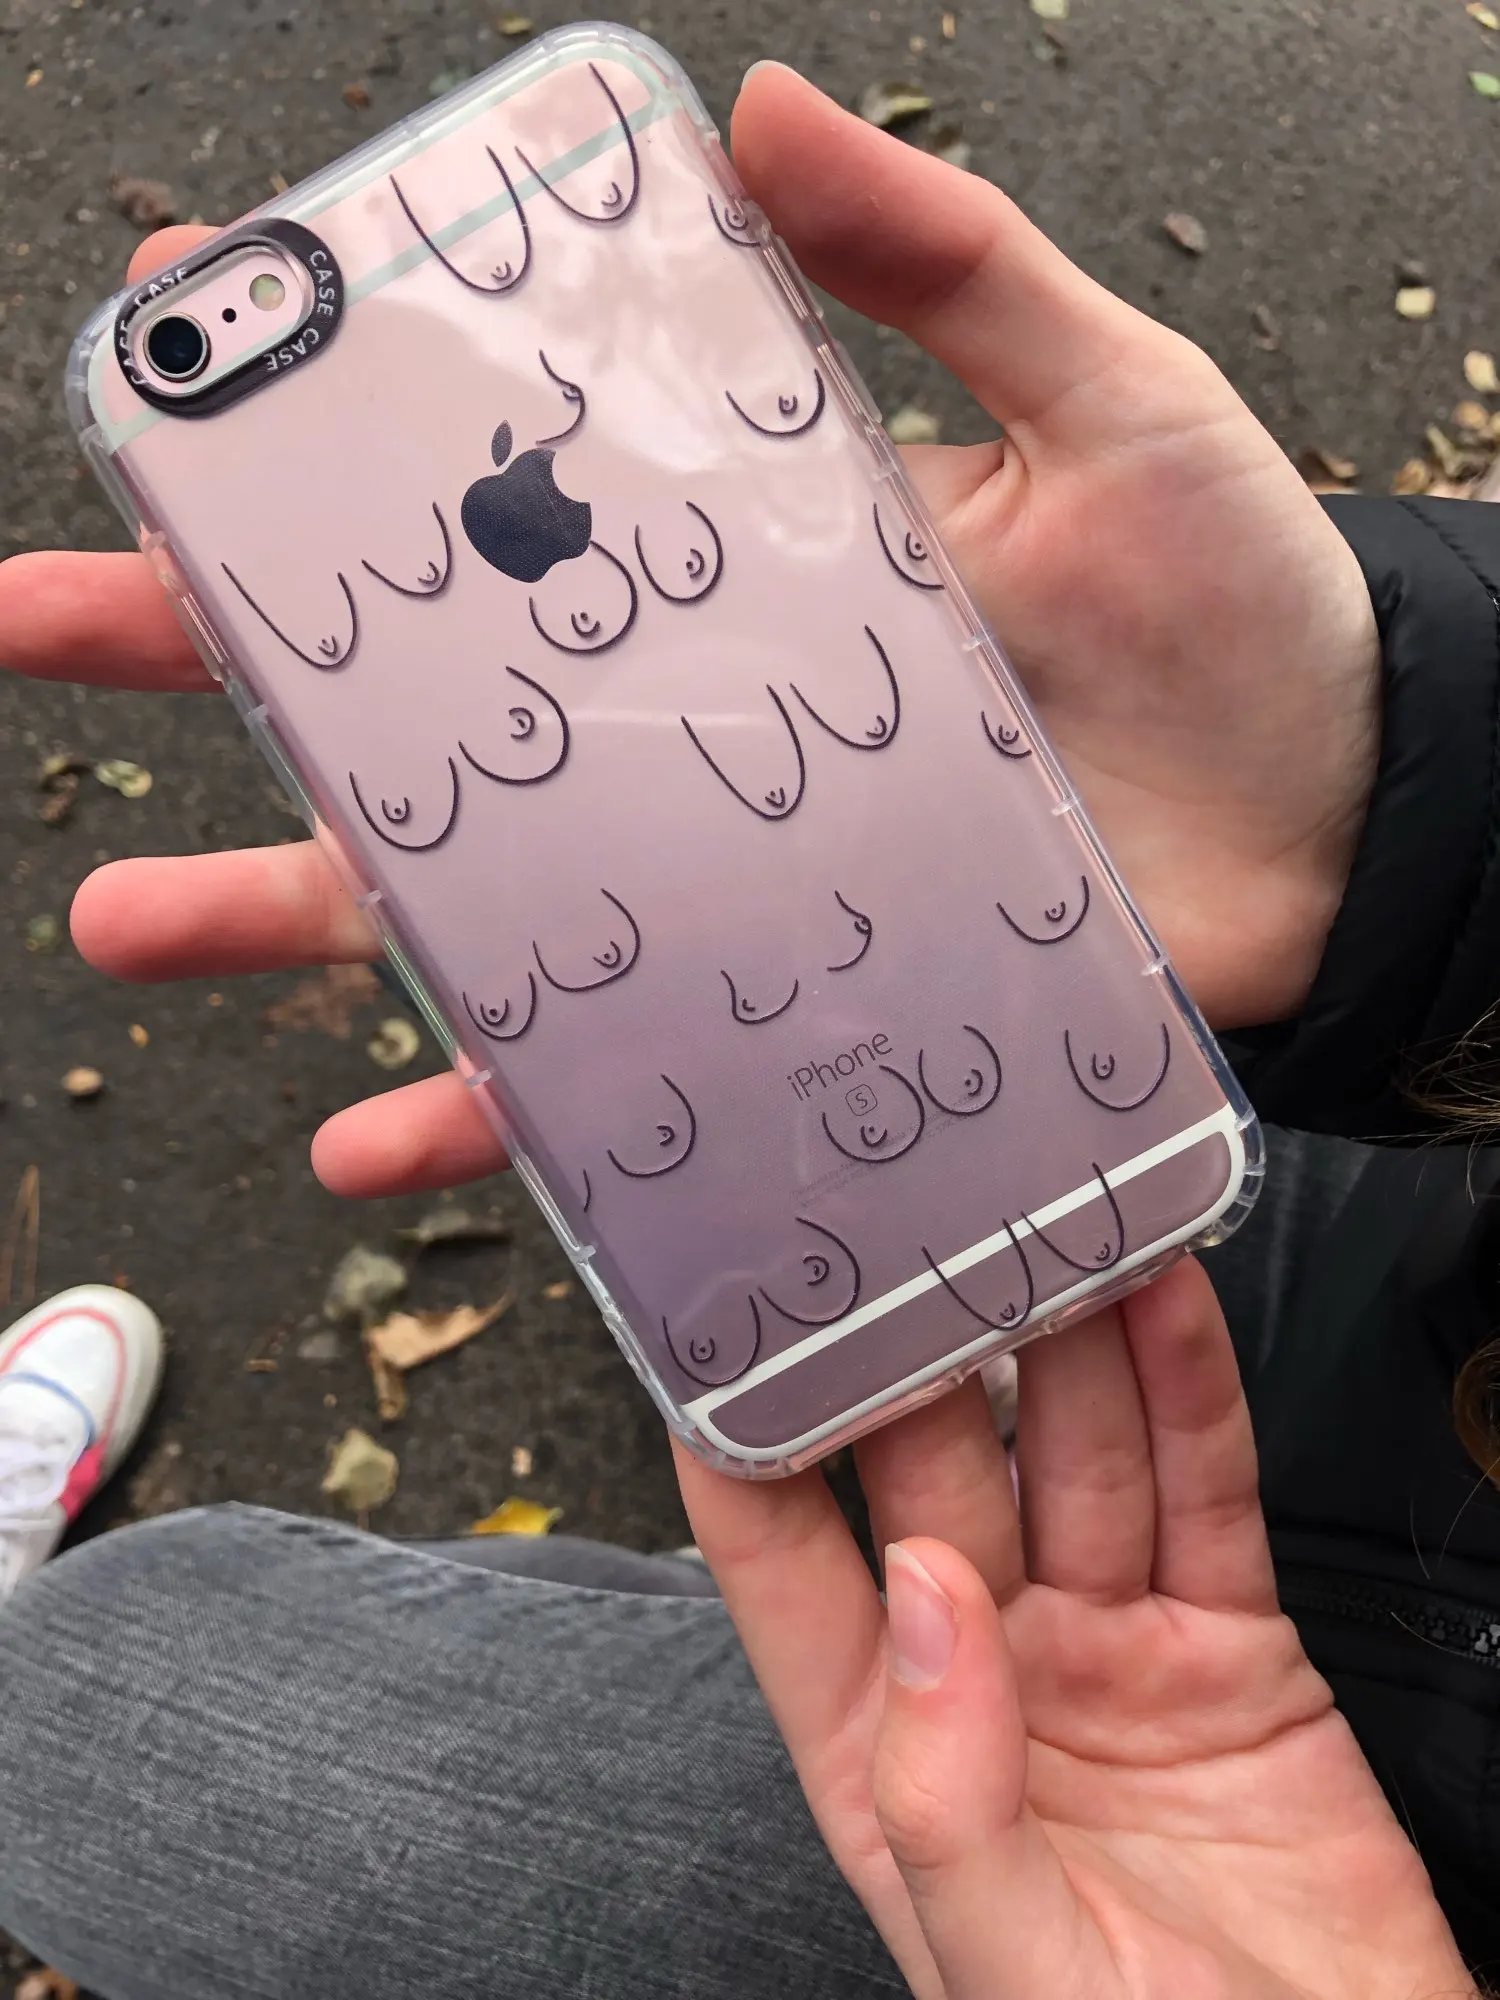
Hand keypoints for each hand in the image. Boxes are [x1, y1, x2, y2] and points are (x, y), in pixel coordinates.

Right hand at [0, 67, 1378, 1198]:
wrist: (1340, 826)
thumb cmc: (1238, 612)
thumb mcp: (1110, 398)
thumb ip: (946, 268)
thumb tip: (770, 102)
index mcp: (739, 558)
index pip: (500, 476)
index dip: (337, 423)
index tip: (177, 361)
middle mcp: (690, 724)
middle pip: (419, 696)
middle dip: (215, 662)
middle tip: (38, 630)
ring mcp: (721, 882)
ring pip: (463, 904)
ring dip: (284, 916)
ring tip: (124, 930)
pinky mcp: (781, 1017)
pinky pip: (604, 1080)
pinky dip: (494, 1120)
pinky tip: (374, 1144)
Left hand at [675, 1261, 1469, 1999]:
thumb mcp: (1013, 1972)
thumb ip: (941, 1793)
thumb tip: (915, 1597)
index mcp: (884, 1752)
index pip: (785, 1568)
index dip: (746, 1445)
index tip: (717, 1324)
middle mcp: (982, 1675)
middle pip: (934, 1474)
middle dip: (916, 1347)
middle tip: (901, 1216)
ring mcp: (1105, 1646)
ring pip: (1071, 1453)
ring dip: (1058, 1334)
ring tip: (1037, 1212)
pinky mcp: (1227, 1639)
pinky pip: (1202, 1489)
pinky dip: (1188, 1388)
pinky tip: (1163, 1296)